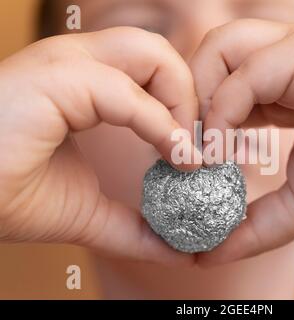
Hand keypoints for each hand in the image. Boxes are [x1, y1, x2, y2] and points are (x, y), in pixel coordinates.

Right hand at [0, 27, 200, 265]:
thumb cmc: (10, 194)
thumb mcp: (90, 211)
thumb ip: (136, 226)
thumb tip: (180, 250)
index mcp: (88, 83)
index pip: (156, 71)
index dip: (186, 106)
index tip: (200, 151)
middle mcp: (80, 64)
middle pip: (161, 52)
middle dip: (191, 97)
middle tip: (200, 146)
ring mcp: (66, 65)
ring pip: (152, 53)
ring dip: (182, 103)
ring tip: (189, 152)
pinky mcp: (55, 80)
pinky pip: (126, 93)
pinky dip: (161, 125)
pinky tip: (177, 159)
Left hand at [190, 19, 293, 265]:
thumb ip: (253, 225)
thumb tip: (206, 255)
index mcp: (281, 86)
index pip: (216, 83)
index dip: (194, 119)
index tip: (186, 162)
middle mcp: (287, 60)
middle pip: (210, 55)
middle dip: (189, 100)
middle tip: (187, 151)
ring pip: (223, 48)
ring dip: (203, 100)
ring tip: (207, 151)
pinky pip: (251, 71)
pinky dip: (227, 108)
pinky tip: (226, 148)